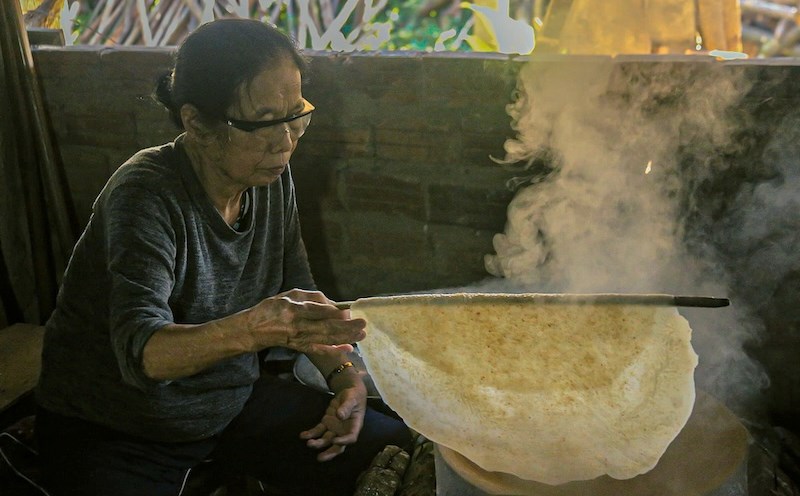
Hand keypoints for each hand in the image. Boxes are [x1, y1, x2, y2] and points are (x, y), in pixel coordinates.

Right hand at [246, 289, 365, 352]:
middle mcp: (297, 326)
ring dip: (346, 338)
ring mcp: (299, 339)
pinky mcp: (300, 348)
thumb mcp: (290, 294)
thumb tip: (334, 304)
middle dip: (347, 327)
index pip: (320, 311)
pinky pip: (320, 350)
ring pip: (326, 340)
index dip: (337, 313)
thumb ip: (313, 297)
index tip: (351, 311)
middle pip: (326, 328)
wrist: (254, 329)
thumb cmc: (273, 308)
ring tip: (361, 335)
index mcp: (294, 309)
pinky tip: (348, 348)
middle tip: (363, 324)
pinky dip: (334, 350)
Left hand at [299, 382, 366, 461]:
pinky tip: (303, 436)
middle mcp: (344, 431)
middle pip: (337, 446)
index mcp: (354, 426)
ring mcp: (334, 428)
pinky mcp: (326, 423)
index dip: (343, 441)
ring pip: (326, 440)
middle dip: (329, 453)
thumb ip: (346, 407)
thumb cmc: (354, 396)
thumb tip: (340, 415)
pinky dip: (310, 434)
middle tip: (320, 458)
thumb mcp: (352, 399)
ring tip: (309, 443)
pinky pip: (318, 430)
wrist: (349, 393)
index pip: (350, 437)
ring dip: (317, 443)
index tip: (335, 440)